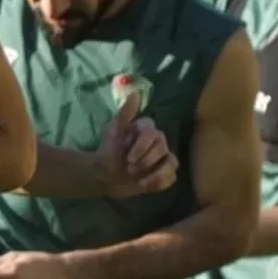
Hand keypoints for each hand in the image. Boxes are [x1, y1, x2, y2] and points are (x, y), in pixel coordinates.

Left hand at [96, 79, 178, 197]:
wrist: (105, 176)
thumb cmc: (109, 152)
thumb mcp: (113, 132)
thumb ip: (124, 114)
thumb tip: (135, 93)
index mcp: (146, 130)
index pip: (153, 133)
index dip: (142, 146)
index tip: (128, 157)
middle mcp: (158, 142)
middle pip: (163, 148)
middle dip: (146, 160)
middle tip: (129, 167)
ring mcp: (163, 158)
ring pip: (172, 163)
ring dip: (155, 173)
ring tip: (138, 180)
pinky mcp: (165, 174)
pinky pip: (172, 177)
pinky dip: (159, 182)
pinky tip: (144, 184)